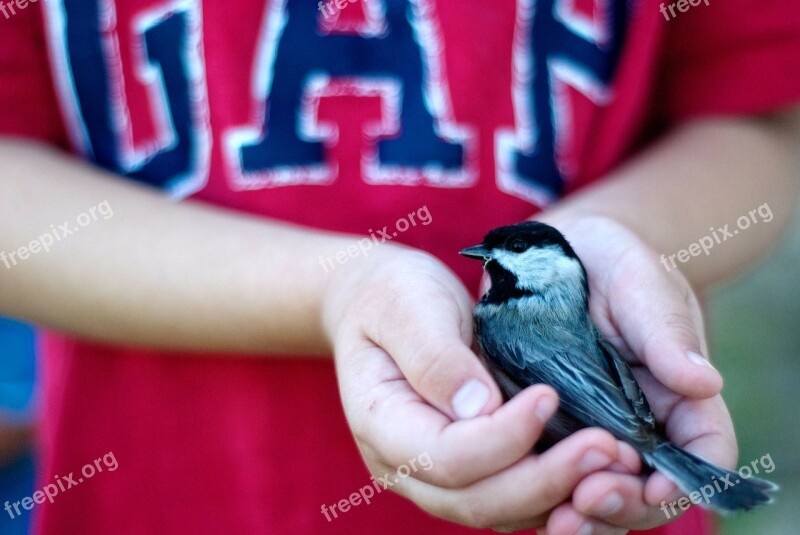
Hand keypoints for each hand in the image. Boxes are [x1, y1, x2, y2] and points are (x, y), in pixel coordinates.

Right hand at [322, 244, 637, 530]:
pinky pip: (516, 497)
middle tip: (606, 446)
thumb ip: (435, 357)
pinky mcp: (470, 469)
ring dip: (562, 493)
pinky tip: (597, 465)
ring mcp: (437, 476)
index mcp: (381, 425)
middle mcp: (406, 466)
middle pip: (478, 499)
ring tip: (616, 461)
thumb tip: (480, 408)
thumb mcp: (405, 308)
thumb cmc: (390, 296)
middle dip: (547, 479)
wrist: (381, 303)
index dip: (502, 437)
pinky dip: (558, 489)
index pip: (446, 457)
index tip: (548, 397)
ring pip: (503, 510)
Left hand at [531, 214, 735, 534]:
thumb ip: (665, 329)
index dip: (684, 482)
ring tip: (554, 518)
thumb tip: (704, 380)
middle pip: (647, 491)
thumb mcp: (639, 282)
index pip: (703, 455)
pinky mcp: (546, 428)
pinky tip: (516, 493)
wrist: (554, 252)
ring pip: (597, 494)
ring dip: (580, 514)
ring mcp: (592, 430)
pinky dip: (541, 494)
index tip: (650, 487)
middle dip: (621, 506)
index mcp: (680, 395)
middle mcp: (640, 424)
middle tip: (584, 503)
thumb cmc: (608, 261)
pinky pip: (549, 474)